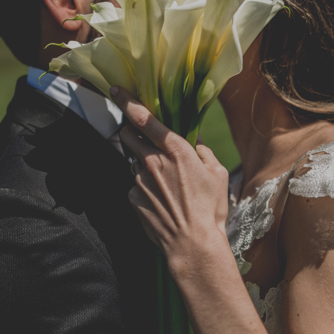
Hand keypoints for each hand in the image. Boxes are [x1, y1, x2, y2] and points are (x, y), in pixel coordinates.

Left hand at [111, 86, 229, 277]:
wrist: (192, 243)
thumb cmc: (210, 209)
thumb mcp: (216, 174)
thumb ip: (203, 152)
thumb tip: (194, 142)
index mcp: (176, 150)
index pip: (145, 117)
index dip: (127, 100)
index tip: (116, 89)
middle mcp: (153, 161)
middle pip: (129, 135)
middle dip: (131, 132)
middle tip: (141, 137)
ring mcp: (139, 180)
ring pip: (133, 161)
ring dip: (142, 163)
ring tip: (162, 182)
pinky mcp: (133, 197)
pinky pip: (134, 185)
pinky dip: (143, 187)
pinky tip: (159, 201)